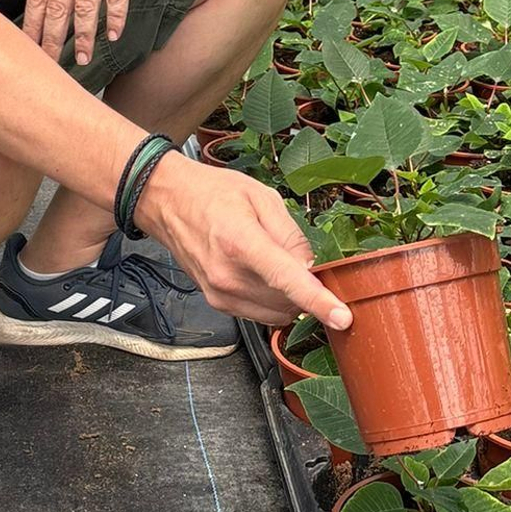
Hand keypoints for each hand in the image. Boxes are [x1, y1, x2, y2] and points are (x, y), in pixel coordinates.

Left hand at [23, 0, 156, 66]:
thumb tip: (46, 2)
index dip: (31, 27)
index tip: (27, 50)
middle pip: (56, 7)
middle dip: (51, 40)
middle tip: (50, 64)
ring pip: (85, 6)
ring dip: (83, 36)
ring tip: (82, 57)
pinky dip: (115, 18)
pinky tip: (114, 35)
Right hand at [137, 153, 351, 332]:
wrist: (168, 201)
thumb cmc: (212, 193)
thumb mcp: (260, 197)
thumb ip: (291, 235)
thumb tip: (312, 268)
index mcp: (240, 243)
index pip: (287, 281)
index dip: (319, 302)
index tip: (342, 317)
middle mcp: (228, 276)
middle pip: (288, 301)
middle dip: (307, 287)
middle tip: (303, 259)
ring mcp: (220, 294)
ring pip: (276, 313)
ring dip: (291, 298)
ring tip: (278, 263)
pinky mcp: (218, 303)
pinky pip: (260, 313)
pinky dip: (274, 301)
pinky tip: (266, 275)